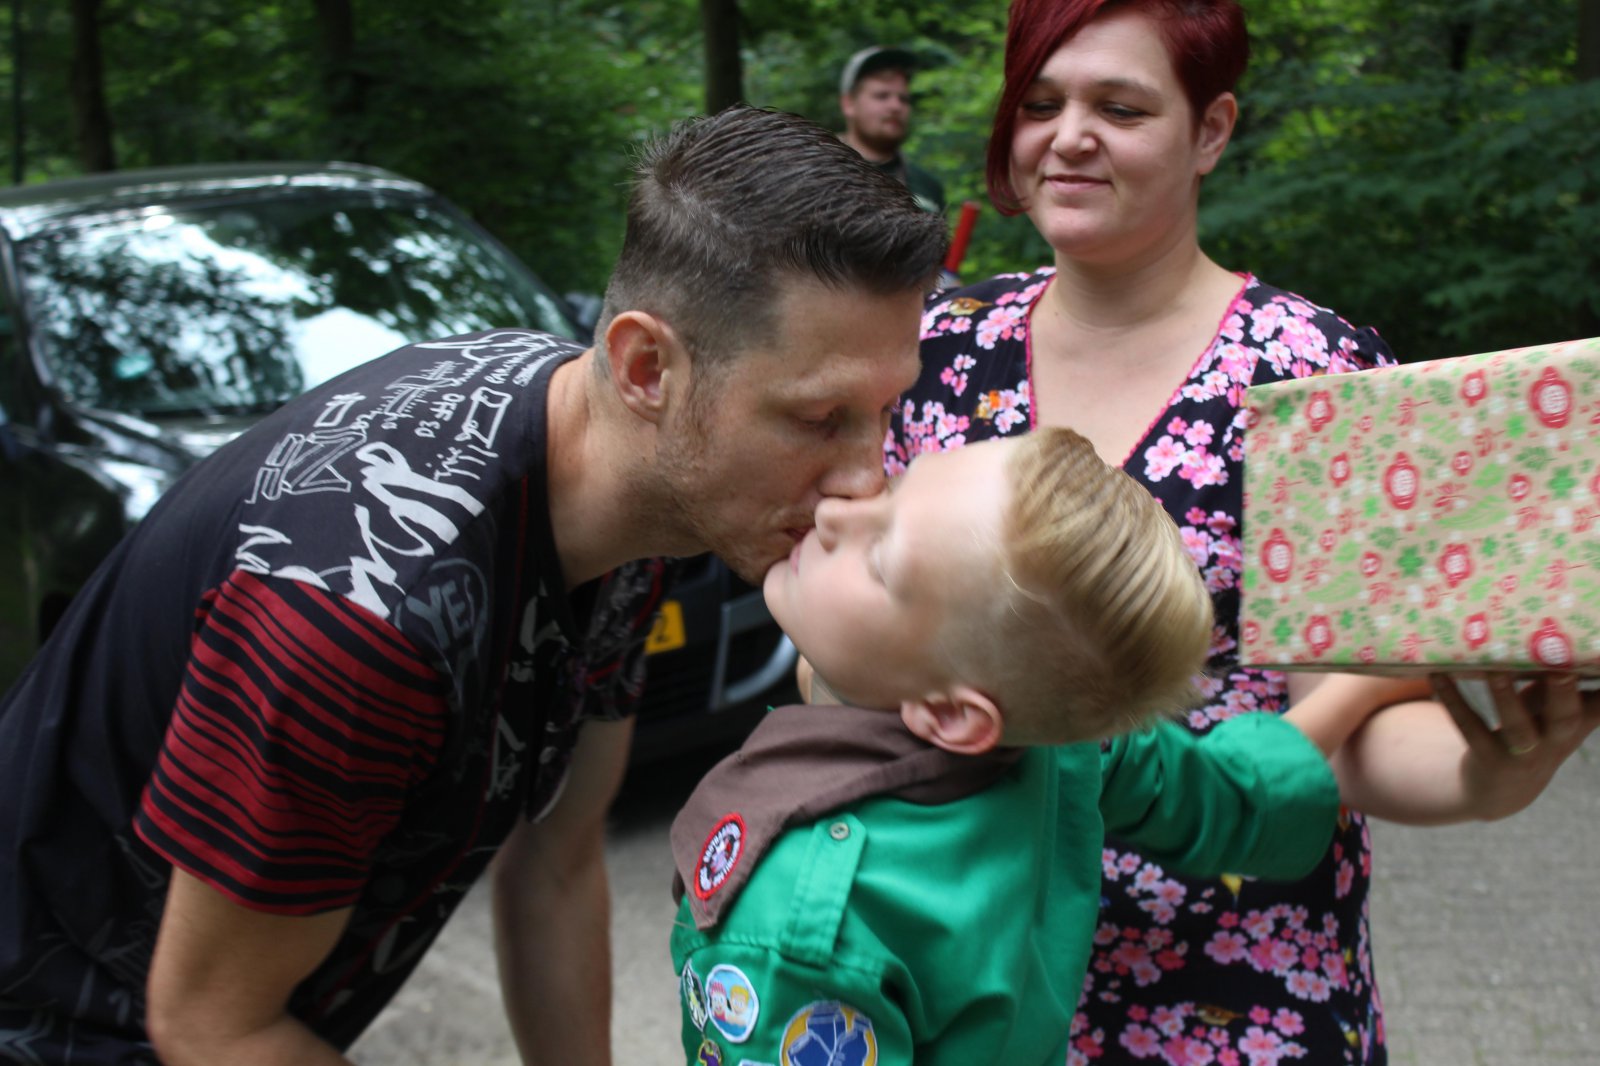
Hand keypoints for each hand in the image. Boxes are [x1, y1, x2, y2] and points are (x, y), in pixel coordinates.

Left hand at [1431, 673, 1599, 819]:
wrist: (1504, 789)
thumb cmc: (1536, 728)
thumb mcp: (1555, 706)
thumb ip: (1560, 676)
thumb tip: (1553, 628)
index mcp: (1580, 722)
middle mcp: (1557, 740)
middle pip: (1567, 717)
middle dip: (1564, 692)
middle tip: (1561, 667)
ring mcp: (1524, 753)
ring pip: (1516, 725)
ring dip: (1505, 696)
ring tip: (1494, 668)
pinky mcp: (1488, 758)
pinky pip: (1470, 726)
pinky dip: (1454, 699)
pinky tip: (1438, 674)